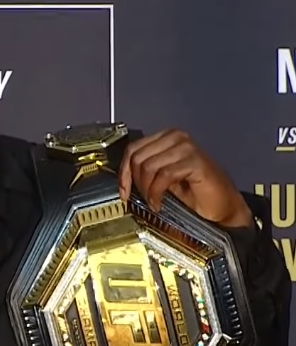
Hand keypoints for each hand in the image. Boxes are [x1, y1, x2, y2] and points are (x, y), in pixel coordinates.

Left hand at [119, 129, 252, 227]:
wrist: (222, 207)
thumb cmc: (193, 194)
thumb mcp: (161, 179)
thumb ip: (145, 170)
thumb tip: (123, 177)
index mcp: (166, 138)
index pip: (133, 149)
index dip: (124, 172)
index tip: (123, 192)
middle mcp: (176, 137)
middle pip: (138, 157)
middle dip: (135, 182)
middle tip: (143, 198)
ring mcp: (187, 147)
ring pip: (149, 166)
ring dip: (146, 189)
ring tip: (153, 201)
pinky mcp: (196, 161)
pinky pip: (164, 175)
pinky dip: (156, 192)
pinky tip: (159, 203)